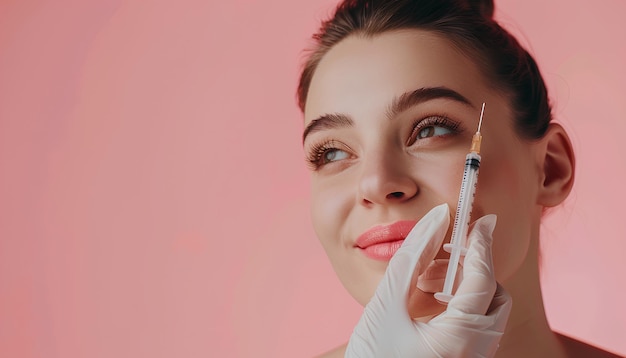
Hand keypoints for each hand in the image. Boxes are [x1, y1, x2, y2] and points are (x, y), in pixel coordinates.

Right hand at [345, 204, 511, 356]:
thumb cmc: (370, 357)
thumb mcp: (386, 304)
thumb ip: (412, 257)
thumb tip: (436, 220)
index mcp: (459, 340)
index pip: (483, 280)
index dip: (482, 246)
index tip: (483, 221)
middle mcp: (474, 355)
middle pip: (494, 298)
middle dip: (473, 270)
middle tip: (444, 253)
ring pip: (486, 313)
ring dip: (464, 287)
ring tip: (426, 278)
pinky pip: (474, 328)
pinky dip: (459, 306)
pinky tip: (429, 299)